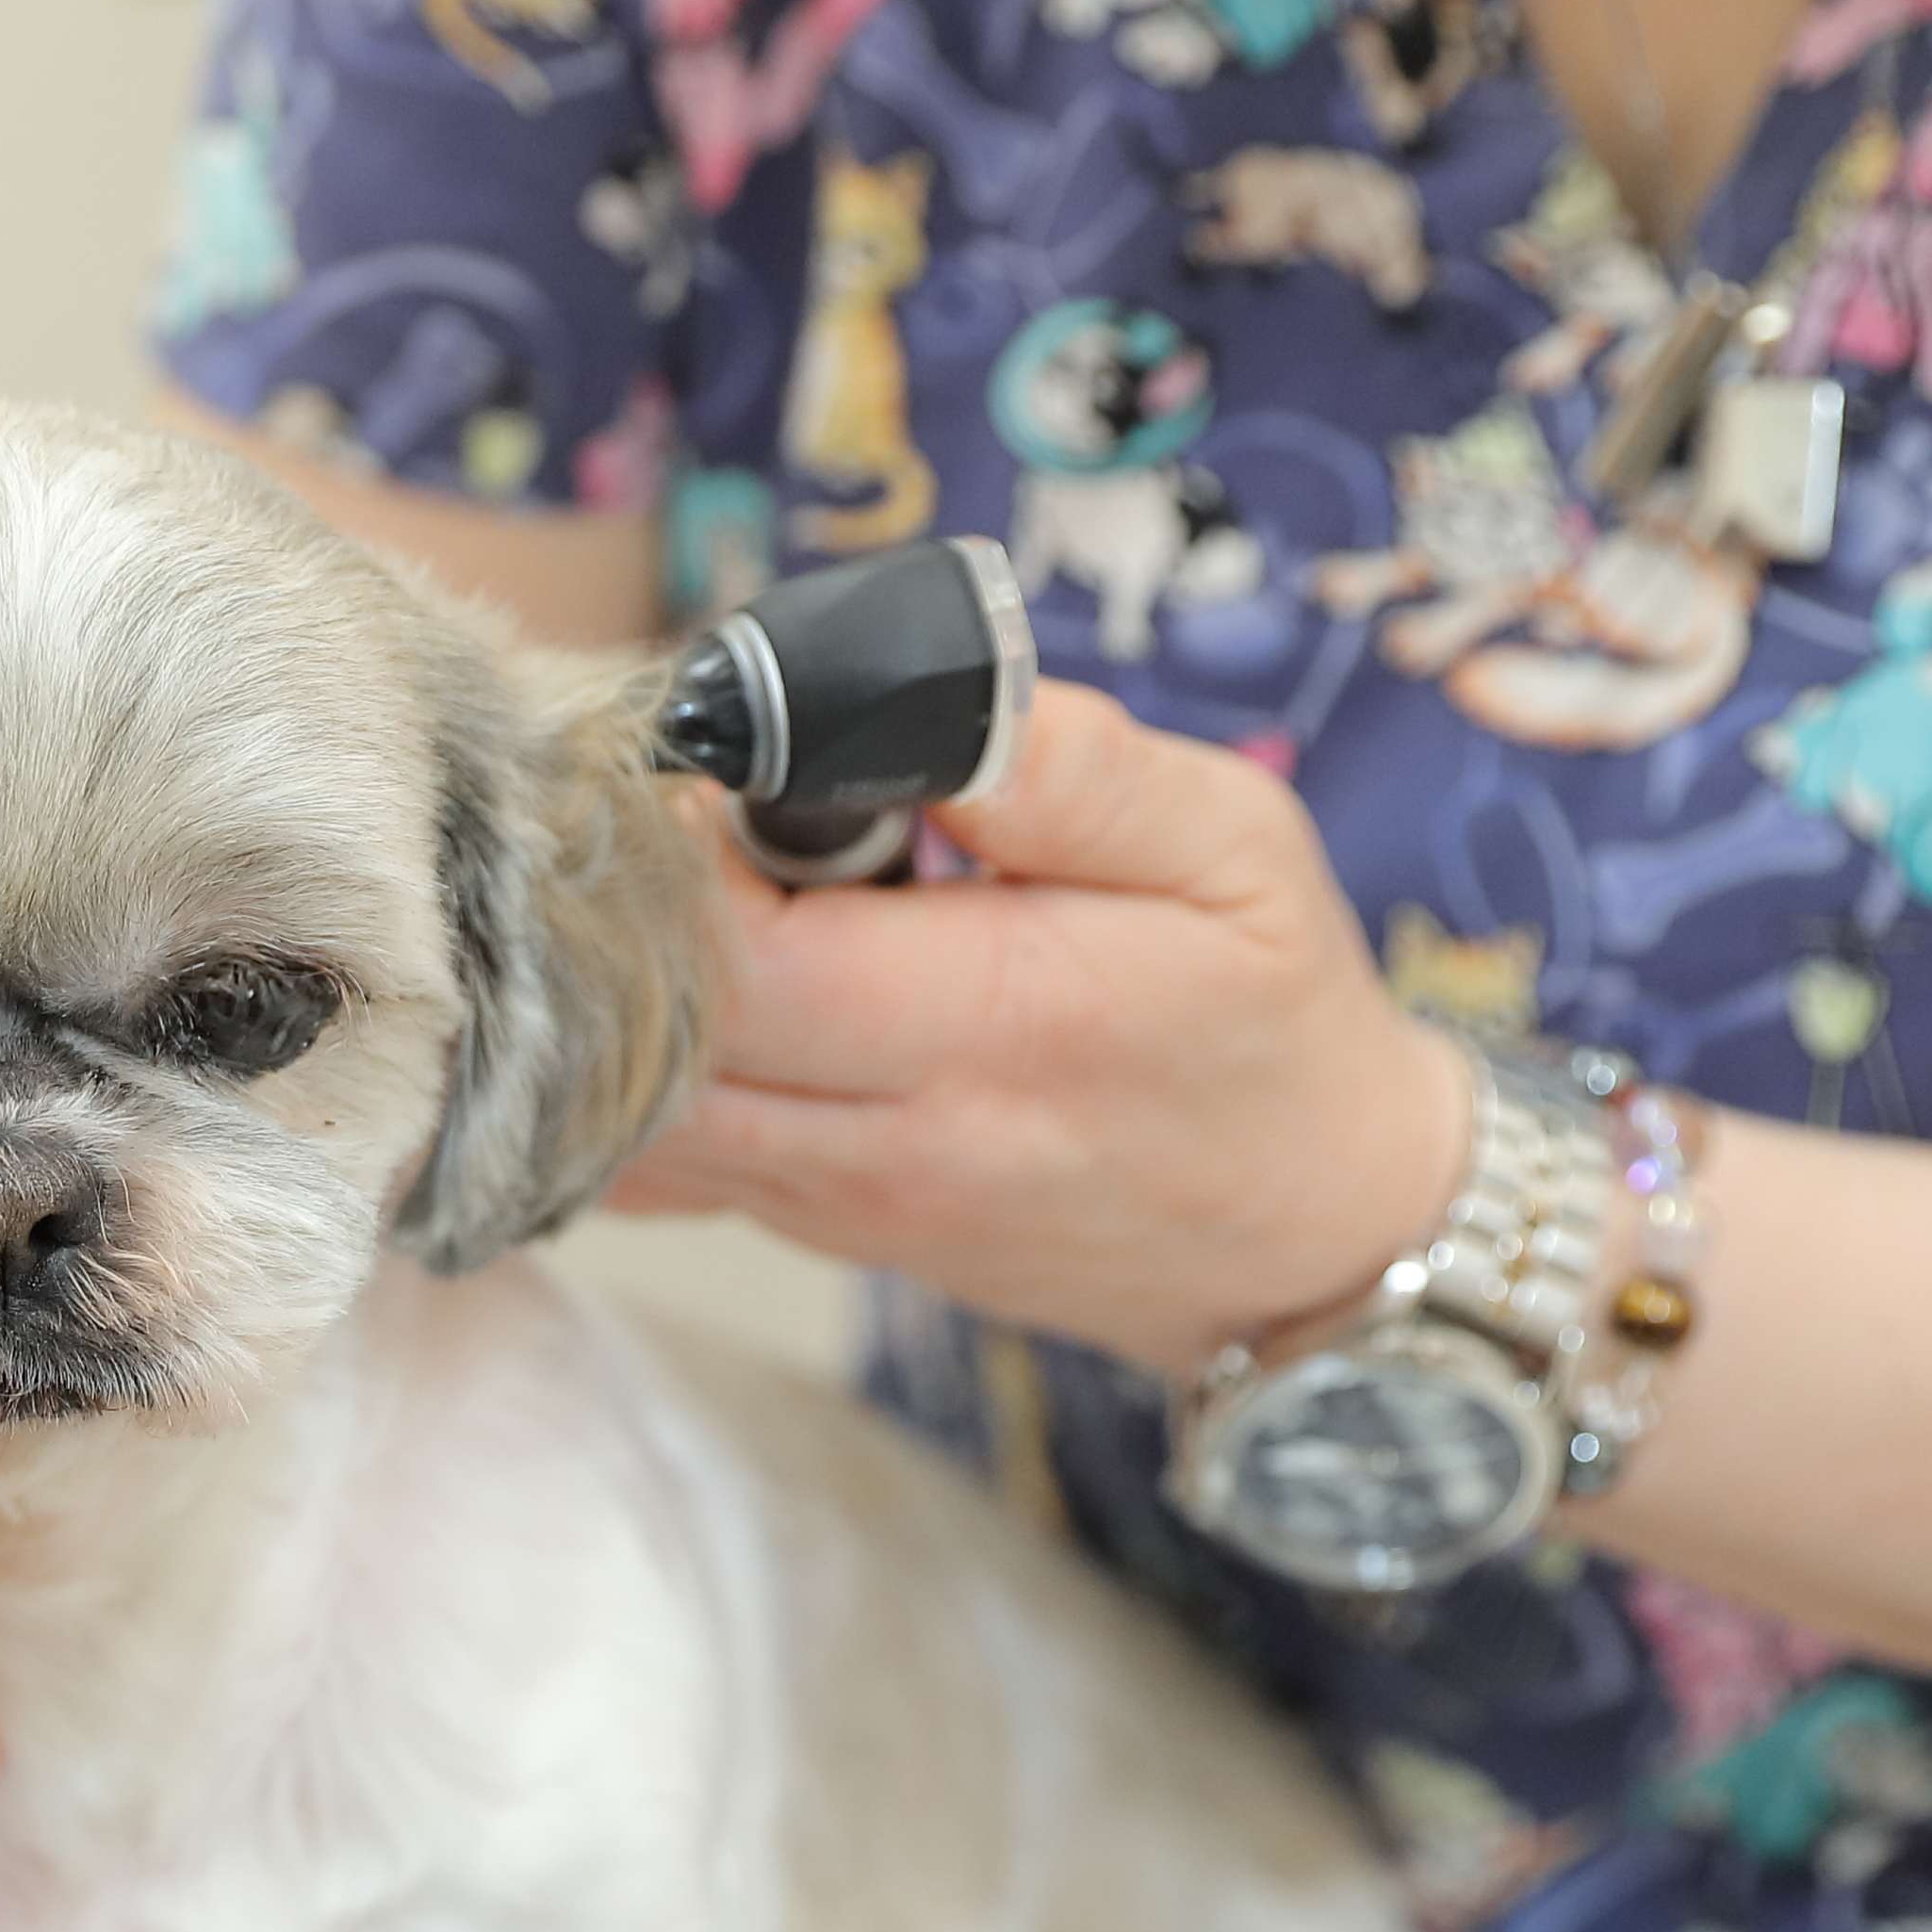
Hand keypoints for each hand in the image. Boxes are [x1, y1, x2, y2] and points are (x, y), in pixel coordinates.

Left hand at [609, 685, 1466, 1373]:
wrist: (1309, 1229)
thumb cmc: (1271, 1015)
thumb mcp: (1231, 847)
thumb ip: (1066, 770)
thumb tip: (902, 702)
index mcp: (992, 1028)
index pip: (737, 954)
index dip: (681, 848)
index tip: (717, 771)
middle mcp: (889, 1143)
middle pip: (646, 1041)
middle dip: (631, 914)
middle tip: (689, 823)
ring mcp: (837, 1207)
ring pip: (626, 1118)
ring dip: (621, 998)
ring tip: (703, 901)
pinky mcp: (814, 1230)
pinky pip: (664, 1162)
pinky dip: (630, 1078)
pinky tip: (697, 995)